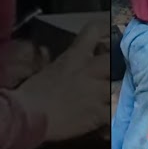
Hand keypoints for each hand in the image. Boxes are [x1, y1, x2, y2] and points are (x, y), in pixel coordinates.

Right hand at [12, 20, 109, 142]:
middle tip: (114, 72)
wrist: (27, 117)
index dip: (103, 29)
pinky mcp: (99, 113)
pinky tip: (108, 119)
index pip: (94, 31)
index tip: (108, 32)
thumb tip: (48, 52)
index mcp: (75, 56)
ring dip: (117, 92)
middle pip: (115, 59)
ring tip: (113, 99)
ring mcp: (97, 92)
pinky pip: (115, 111)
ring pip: (120, 87)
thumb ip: (58, 60)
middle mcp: (90, 70)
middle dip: (117, 64)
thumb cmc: (31, 92)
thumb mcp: (46, 69)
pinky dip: (113, 115)